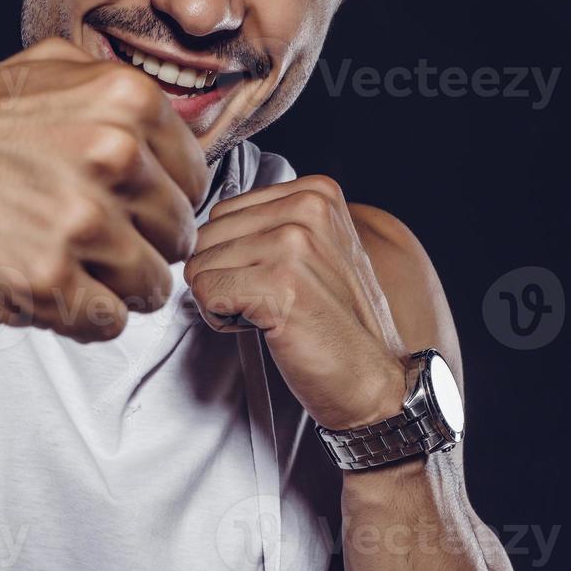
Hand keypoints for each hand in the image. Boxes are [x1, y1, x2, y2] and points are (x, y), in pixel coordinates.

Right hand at [0, 38, 209, 342]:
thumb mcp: (43, 69)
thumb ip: (118, 92)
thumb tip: (180, 130)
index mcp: (125, 100)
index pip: (194, 180)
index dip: (157, 202)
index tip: (121, 209)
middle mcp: (113, 155)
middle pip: (178, 236)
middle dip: (139, 247)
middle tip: (84, 242)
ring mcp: (81, 222)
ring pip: (151, 286)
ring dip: (112, 288)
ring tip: (61, 266)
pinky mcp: (47, 283)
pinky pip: (107, 324)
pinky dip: (79, 317)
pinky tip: (40, 288)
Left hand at [184, 175, 408, 429]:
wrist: (370, 378)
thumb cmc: (335, 321)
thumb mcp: (314, 249)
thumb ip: (268, 223)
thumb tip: (202, 226)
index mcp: (316, 193)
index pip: (223, 212)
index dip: (235, 255)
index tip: (276, 280)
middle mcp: (306, 209)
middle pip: (207, 235)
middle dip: (224, 275)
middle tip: (270, 302)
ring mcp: (293, 244)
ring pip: (201, 265)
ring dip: (223, 300)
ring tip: (270, 314)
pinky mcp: (277, 284)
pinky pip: (205, 293)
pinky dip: (221, 320)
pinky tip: (263, 327)